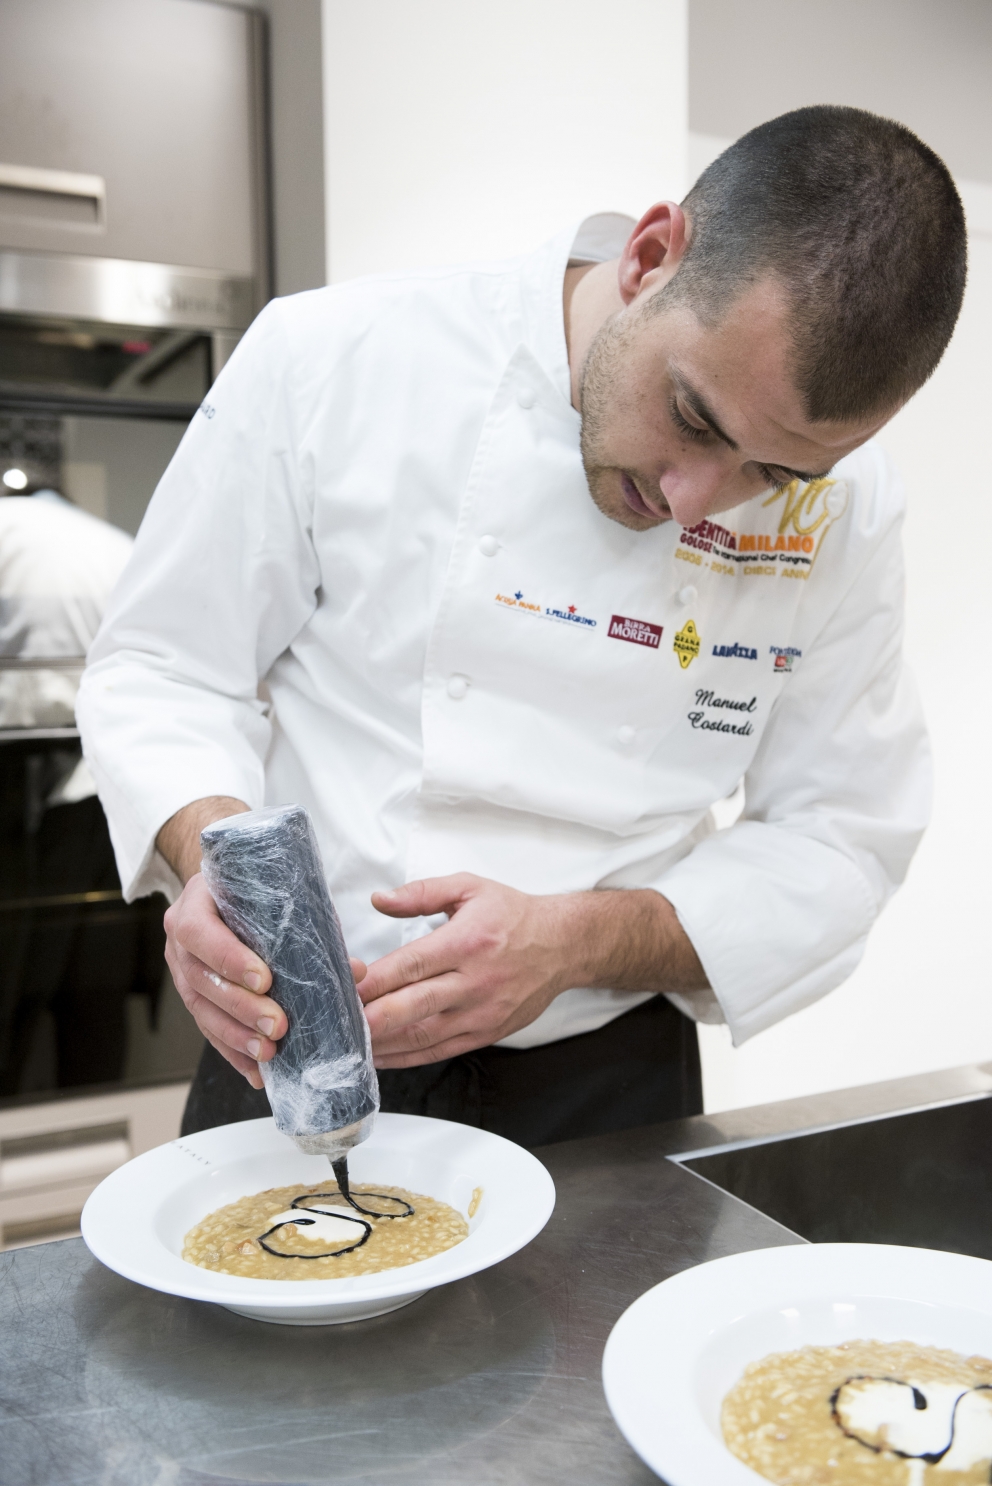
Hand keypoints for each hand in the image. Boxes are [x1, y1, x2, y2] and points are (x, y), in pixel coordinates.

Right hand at [164, 872, 368, 1086]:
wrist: (223, 893)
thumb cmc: (253, 891)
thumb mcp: (276, 894)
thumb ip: (310, 926)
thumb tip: (355, 971)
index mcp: (194, 904)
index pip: (200, 932)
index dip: (229, 959)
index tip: (265, 980)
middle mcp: (180, 942)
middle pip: (201, 979)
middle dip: (241, 1007)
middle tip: (277, 1025)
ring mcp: (182, 972)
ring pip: (201, 1010)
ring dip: (236, 1036)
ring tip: (268, 1053)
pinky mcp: (193, 997)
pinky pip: (208, 1028)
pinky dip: (233, 1051)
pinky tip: (256, 1070)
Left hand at [359, 873, 707, 1068]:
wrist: (563, 945)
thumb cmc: (512, 915)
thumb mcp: (469, 888)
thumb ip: (421, 893)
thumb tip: (380, 899)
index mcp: (467, 941)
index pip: (411, 964)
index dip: (373, 980)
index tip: (343, 987)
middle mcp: (474, 981)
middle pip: (413, 1006)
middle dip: (371, 1018)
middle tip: (336, 1025)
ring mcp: (481, 1012)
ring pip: (424, 1035)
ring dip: (384, 1043)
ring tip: (349, 1045)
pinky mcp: (487, 1032)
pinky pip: (441, 1051)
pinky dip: (408, 1057)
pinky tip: (381, 1057)